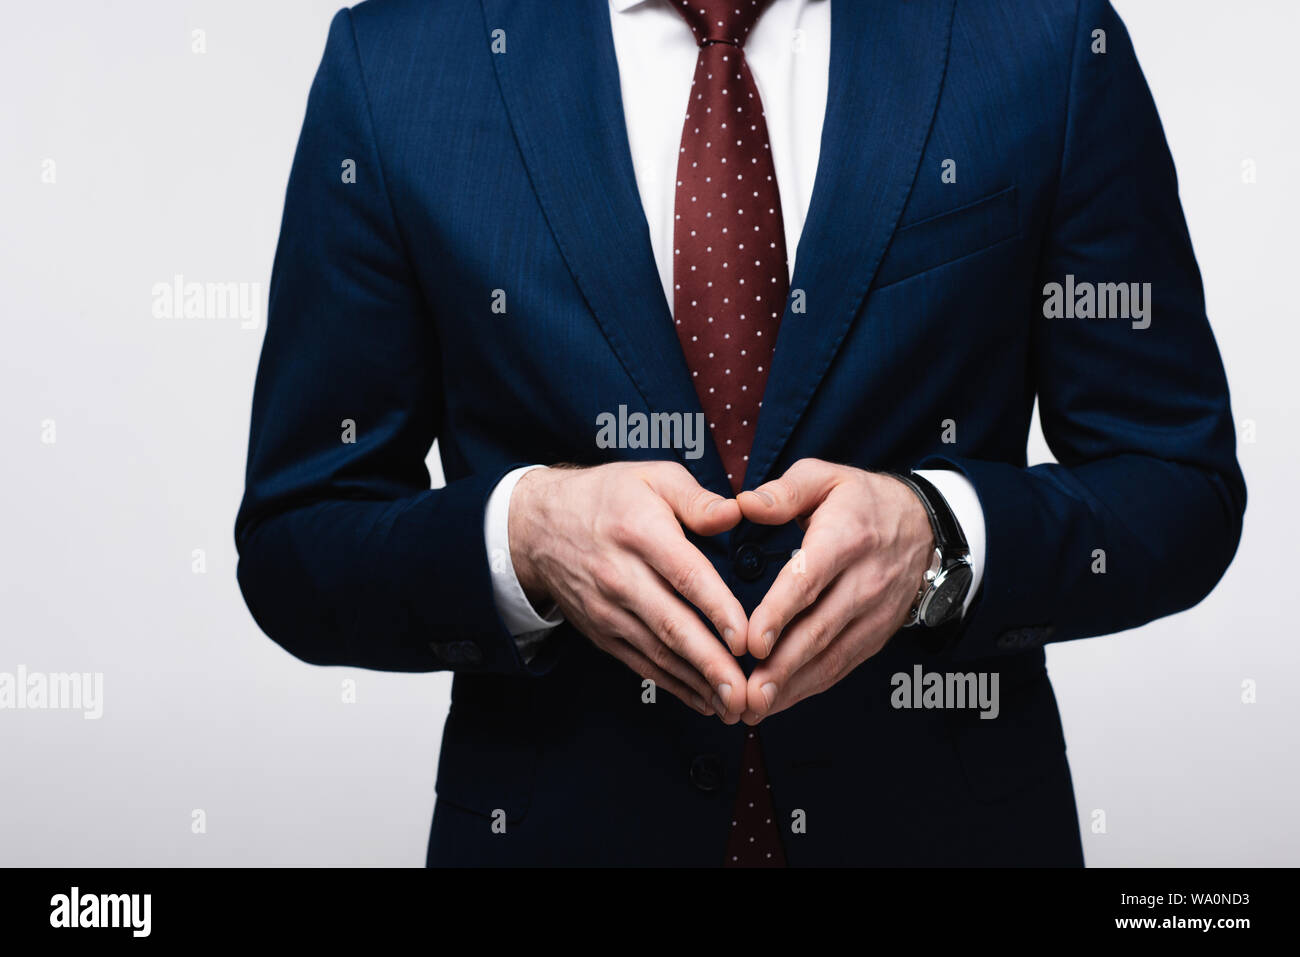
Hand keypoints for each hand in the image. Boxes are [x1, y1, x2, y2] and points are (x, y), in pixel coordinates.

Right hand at [510, 462, 749, 719]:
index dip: (717, 609)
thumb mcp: (652, 477)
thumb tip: (735, 514)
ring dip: (697, 683)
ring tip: (733, 706)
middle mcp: (621, 576)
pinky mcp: (602, 632)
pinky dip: (674, 685)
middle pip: (672, 625)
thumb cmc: (607, 497)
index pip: (684, 575)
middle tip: (743, 691)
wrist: (538, 526)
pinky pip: (642, 663)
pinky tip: (703, 700)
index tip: (745, 638)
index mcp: (640, 532)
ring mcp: (609, 610)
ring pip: (658, 652)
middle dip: (710, 663)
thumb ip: (697, 498)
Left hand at [734, 459, 933, 723]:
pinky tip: (777, 701)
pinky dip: (809, 687)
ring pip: (832, 656)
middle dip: (782, 667)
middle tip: (746, 693)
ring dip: (792, 686)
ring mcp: (875, 613)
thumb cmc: (860, 500)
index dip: (781, 614)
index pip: (810, 580)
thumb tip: (744, 504)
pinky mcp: (876, 634)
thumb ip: (783, 492)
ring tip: (754, 707)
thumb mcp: (824, 477)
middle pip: (820, 630)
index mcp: (846, 537)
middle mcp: (865, 581)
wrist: (925, 526)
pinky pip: (842, 666)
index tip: (752, 643)